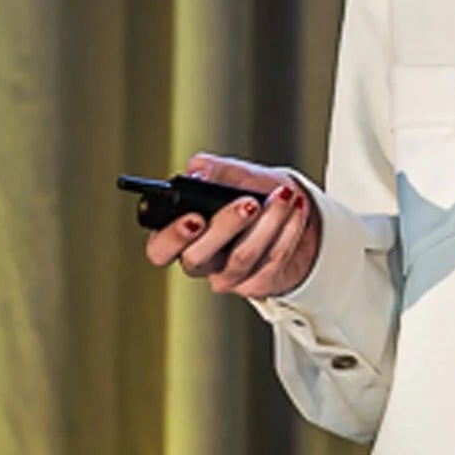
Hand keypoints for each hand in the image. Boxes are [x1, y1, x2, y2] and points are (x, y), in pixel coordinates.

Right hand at [144, 152, 321, 297]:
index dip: (171, 238)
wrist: (292, 209)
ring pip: (240, 258)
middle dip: (225, 227)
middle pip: (197, 258)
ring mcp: (228, 276)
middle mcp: (201, 260)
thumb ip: (211, 169)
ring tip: (283, 196)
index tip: (195, 218)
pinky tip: (295, 210)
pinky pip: (271, 262)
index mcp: (182, 234)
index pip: (159, 249)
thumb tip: (197, 173)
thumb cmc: (255, 191)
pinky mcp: (257, 285)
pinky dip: (287, 231)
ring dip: (266, 223)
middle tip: (248, 203)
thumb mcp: (234, 173)